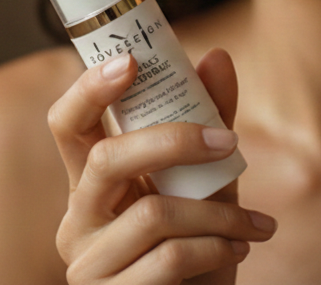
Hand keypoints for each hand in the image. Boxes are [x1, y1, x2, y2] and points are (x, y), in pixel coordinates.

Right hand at [47, 48, 276, 284]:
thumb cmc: (196, 247)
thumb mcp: (207, 182)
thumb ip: (210, 124)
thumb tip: (217, 57)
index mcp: (91, 181)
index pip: (68, 125)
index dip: (89, 90)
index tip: (131, 61)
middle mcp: (77, 218)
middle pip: (107, 159)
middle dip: (174, 142)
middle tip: (229, 142)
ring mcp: (87, 262)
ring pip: (152, 214)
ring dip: (218, 214)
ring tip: (252, 224)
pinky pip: (168, 259)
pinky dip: (215, 249)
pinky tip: (237, 251)